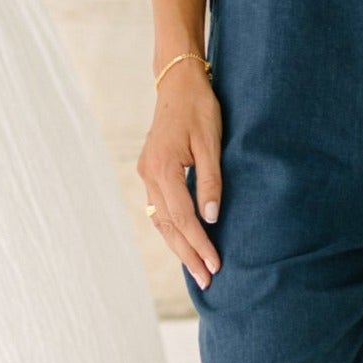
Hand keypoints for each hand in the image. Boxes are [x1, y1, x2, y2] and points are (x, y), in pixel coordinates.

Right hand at [138, 63, 221, 288]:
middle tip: (207, 279)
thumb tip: (211, 219)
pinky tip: (185, 242)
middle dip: (188, 254)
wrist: (177, 83)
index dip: (199, 243)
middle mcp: (149, 174)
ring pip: (161, 220)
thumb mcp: (210, 142)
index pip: (182, 217)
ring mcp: (146, 173)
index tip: (216, 264)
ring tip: (198, 268)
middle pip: (168, 225)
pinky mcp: (150, 171)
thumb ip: (210, 181)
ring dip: (179, 245)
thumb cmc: (199, 108)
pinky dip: (172, 228)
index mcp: (163, 167)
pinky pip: (159, 208)